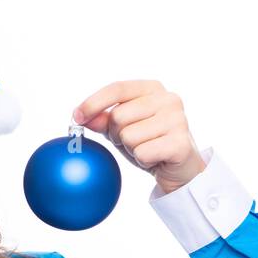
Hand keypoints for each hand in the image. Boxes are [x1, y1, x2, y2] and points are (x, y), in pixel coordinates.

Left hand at [72, 80, 205, 193]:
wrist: (179, 168)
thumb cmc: (150, 143)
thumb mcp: (122, 129)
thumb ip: (103, 119)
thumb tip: (81, 116)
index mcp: (153, 88)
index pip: (117, 89)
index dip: (93, 102)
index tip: (76, 116)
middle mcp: (168, 99)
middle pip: (118, 116)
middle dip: (118, 134)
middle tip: (134, 141)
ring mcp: (177, 119)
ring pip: (128, 136)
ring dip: (131, 149)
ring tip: (147, 149)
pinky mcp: (180, 142)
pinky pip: (142, 153)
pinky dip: (143, 161)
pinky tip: (155, 158)